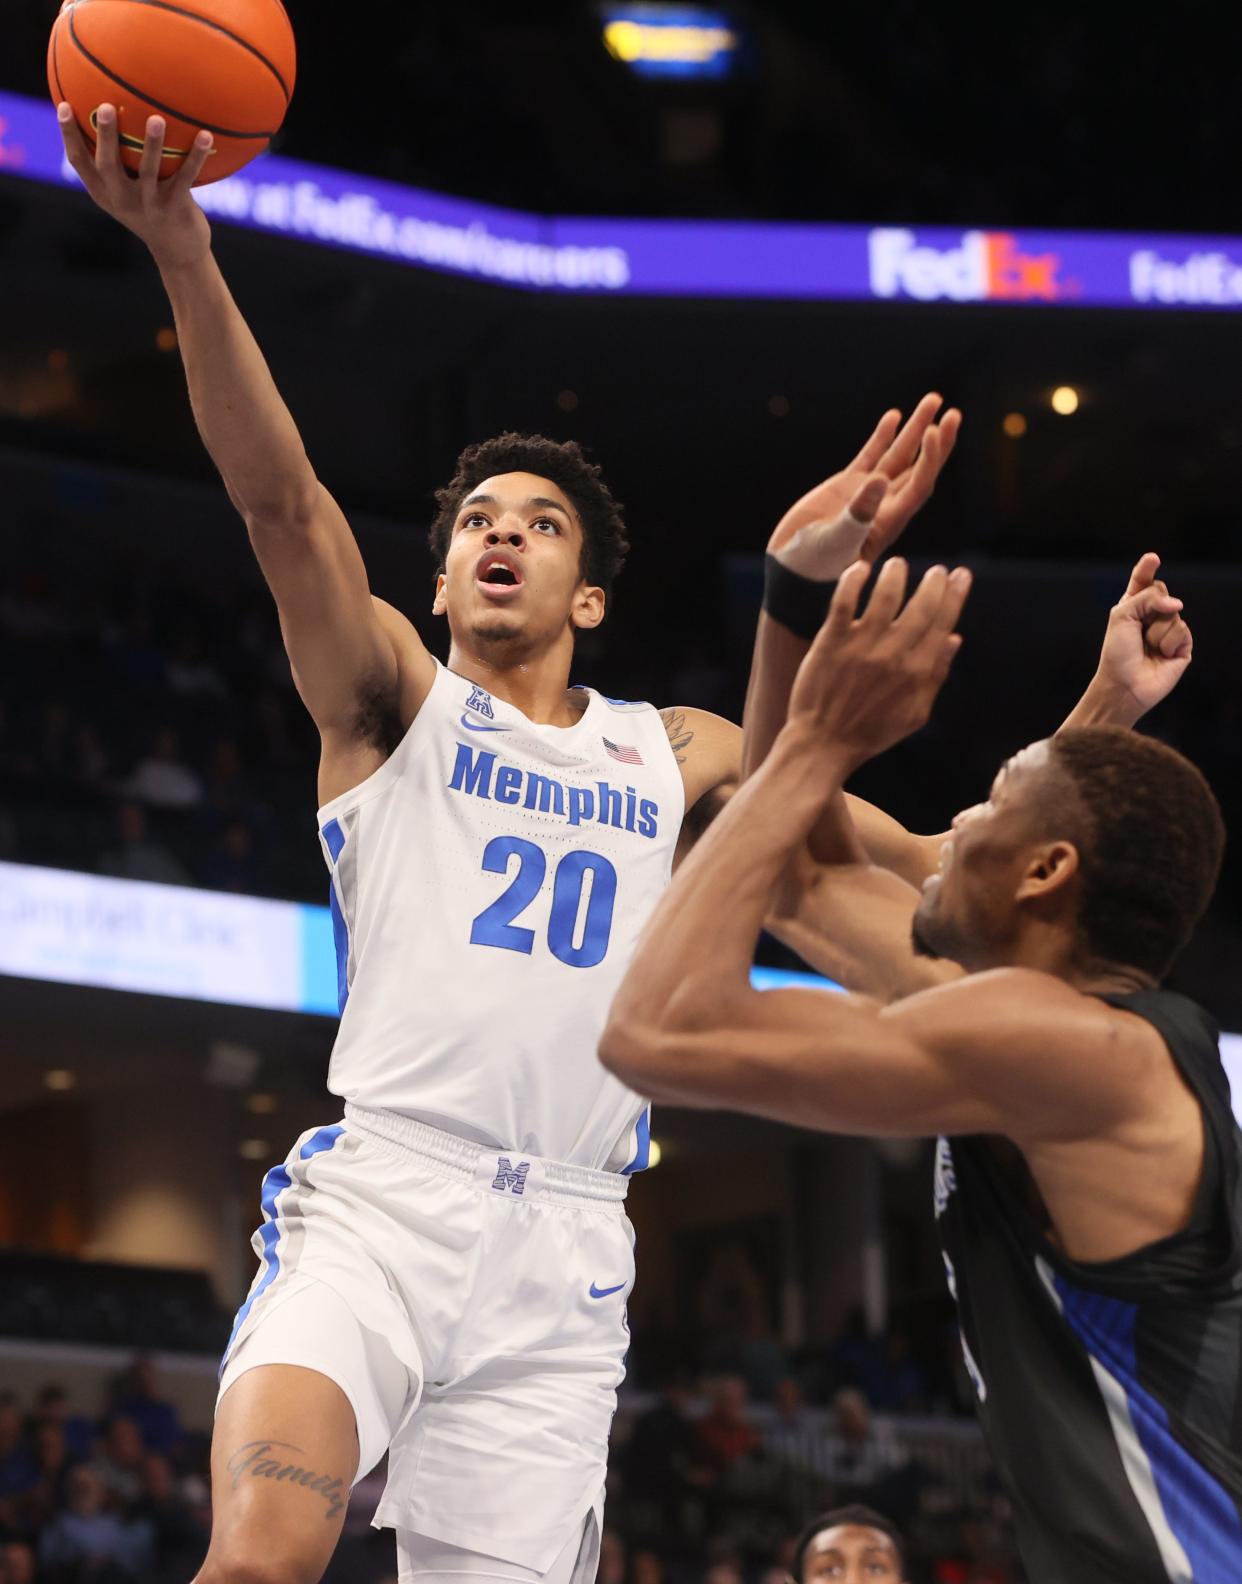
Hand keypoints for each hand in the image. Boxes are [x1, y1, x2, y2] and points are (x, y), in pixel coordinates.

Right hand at [57, 103, 213, 270]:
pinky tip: (206, 136)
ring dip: (153, 144)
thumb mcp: (125, 193)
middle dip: (106, 136)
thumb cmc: (149, 211)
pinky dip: (197, 156)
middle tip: (105, 107)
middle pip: (108, 165)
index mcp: (104, 192)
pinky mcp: (175, 208)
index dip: (69, 136)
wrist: (178, 252)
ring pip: (148, 171)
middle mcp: (122, 199)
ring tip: (157, 118)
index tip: (63, 106)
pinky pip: (186, 177)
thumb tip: (112, 114)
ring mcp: (149, 205)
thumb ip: (117, 163)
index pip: (80, 163)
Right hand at [767, 394, 961, 582]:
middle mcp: (884, 504)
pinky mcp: (846, 487)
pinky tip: (894, 417)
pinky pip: (871, 457)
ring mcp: (867, 493)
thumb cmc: (815, 563)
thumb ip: (858, 513)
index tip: (934, 430)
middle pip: (919, 467)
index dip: (931, 457)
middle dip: (937, 441)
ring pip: (898, 457)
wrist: (793, 568)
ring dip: (915, 429)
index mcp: (889, 520)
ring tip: (933, 399)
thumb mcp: (837, 541)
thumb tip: (880, 480)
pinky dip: (882, 438)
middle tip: (953, 413)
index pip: (919, 484)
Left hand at [785, 558, 971, 772]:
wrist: (823, 745)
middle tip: (936, 569)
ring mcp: (861, 646)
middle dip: (933, 582)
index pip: (943, 623)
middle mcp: (893, 654)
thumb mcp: (915, 713)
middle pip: (921, 606)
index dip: (954, 595)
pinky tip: (861, 568)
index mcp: (917, 671)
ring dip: (895, 575)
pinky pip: (844, 601)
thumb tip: (955, 639)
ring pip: (885, 596)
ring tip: (897, 564)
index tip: (960, 575)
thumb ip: (936, 675)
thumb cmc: (870, 732)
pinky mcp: (832, 642)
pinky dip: (853, 580)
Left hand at [1095, 552, 1192, 718]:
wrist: (1124, 684)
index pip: (1143, 583)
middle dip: (1150, 606)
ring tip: (1147, 647)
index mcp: (1134, 607)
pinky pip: (1182, 630)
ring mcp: (1169, 630)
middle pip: (1162, 591)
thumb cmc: (1117, 652)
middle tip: (1139, 628)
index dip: (1147, 570)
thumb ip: (1147, 598)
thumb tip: (1178, 603)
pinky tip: (1161, 655)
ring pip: (1173, 612)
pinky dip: (1168, 642)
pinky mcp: (1182, 646)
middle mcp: (1153, 616)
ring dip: (1156, 631)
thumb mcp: (1122, 616)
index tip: (1152, 558)